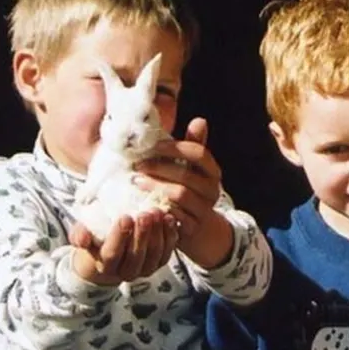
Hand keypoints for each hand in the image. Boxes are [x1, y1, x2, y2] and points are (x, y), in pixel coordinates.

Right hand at [70, 209, 178, 284]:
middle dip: (142, 234)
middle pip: (136, 256)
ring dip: (158, 234)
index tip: (125, 217)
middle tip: (145, 214)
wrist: (108, 257)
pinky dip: (170, 236)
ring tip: (157, 213)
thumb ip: (79, 235)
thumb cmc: (94, 242)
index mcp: (106, 266)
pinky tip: (170, 219)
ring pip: (154, 255)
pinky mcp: (158, 264)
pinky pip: (166, 252)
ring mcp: (144, 270)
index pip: (112, 254)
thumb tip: (83, 238)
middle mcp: (126, 272)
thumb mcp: (81, 237)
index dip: (120, 236)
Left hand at [133, 117, 229, 264]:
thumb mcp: (192, 169)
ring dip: (155, 187)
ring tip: (135, 181)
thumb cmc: (188, 191)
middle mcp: (212, 190)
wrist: (199, 230)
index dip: (173, 148)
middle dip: (158, 168)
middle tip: (136, 165)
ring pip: (180, 195)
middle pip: (186, 174)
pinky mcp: (192, 228)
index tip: (151, 146)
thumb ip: (192, 146)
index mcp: (213, 172)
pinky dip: (158, 207)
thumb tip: (200, 120)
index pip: (198, 153)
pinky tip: (142, 200)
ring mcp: (204, 211)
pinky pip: (174, 216)